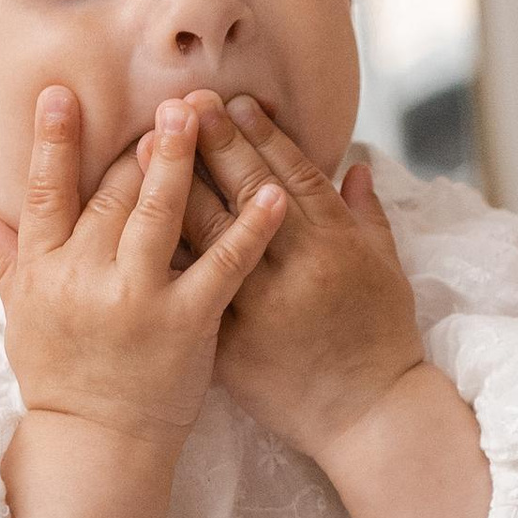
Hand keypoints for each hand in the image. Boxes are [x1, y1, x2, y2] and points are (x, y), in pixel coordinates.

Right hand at [0, 88, 283, 450]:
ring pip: (160, 214)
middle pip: (112, 194)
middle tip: (169, 100)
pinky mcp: (187, 321)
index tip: (63, 93)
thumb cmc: (61, 379)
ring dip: (181, 161)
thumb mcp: (22, 319)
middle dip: (139, 145)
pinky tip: (273, 193)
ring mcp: (137, 298)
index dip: (53, 141)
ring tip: (202, 116)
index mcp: (45, 272)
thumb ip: (5, 262)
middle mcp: (86, 278)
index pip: (46, 193)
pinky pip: (224, 264)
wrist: (97, 444)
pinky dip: (250, 227)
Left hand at [177, 94, 426, 464]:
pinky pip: (186, 292)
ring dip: (174, 187)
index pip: (293, 173)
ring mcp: (258, 307)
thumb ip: (367, 214)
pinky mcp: (229, 343)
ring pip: (207, 236)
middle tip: (179, 101)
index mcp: (336, 244)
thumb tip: (354, 163)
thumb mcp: (387, 269)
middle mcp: (296, 268)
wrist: (366, 417)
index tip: (232, 100)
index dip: (261, 134)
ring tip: (146, 147)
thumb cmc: (381, 340)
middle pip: (244, 193)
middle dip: (211, 143)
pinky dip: (159, 258)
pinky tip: (129, 226)